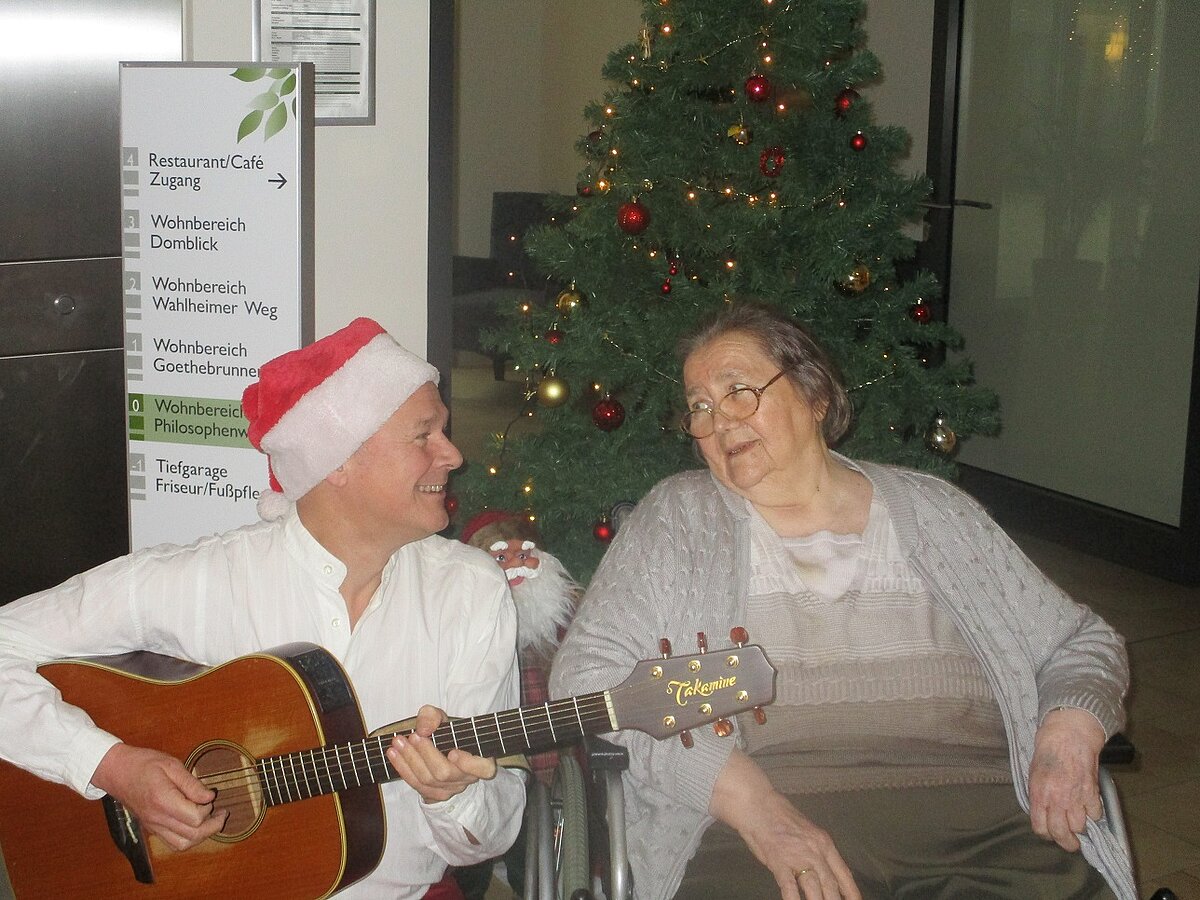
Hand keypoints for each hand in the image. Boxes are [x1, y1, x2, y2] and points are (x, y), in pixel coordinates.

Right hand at [90, 742, 227, 850]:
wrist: (116, 771)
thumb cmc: (143, 764)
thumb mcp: (171, 765)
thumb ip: (192, 783)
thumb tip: (209, 797)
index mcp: (163, 801)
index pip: (195, 818)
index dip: (208, 809)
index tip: (211, 795)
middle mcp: (157, 818)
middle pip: (192, 836)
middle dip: (212, 826)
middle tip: (222, 813)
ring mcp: (153, 826)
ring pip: (182, 844)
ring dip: (201, 836)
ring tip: (211, 821)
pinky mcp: (152, 827)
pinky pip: (172, 842)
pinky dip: (187, 838)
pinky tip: (195, 825)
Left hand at [386, 704, 497, 804]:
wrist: (438, 747)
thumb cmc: (446, 731)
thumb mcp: (442, 718)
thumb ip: (433, 716)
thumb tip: (424, 729)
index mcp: (480, 759)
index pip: (483, 768)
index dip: (469, 764)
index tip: (453, 753)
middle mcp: (467, 778)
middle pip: (445, 773)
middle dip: (426, 754)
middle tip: (413, 736)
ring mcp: (450, 789)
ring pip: (428, 780)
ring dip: (410, 759)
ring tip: (398, 742)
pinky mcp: (434, 795)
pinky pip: (416, 785)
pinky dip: (402, 768)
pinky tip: (392, 754)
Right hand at [711, 750, 860, 899]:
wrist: (757, 804)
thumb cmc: (779, 815)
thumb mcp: (807, 831)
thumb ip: (816, 850)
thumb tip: (824, 871)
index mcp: (824, 843)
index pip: (843, 873)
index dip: (851, 892)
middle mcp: (815, 851)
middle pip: (831, 884)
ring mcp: (797, 856)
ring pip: (814, 887)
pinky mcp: (779, 861)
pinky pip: (789, 886)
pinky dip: (794, 899)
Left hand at [1028, 707, 1106, 851]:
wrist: (1069, 733)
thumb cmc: (1048, 749)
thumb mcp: (1034, 772)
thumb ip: (1038, 794)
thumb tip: (1041, 811)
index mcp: (1039, 793)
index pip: (1040, 827)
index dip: (1045, 833)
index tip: (1050, 832)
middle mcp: (1057, 799)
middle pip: (1062, 833)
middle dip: (1066, 842)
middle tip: (1070, 842)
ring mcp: (1076, 796)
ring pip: (1080, 826)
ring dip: (1080, 826)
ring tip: (1078, 821)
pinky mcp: (1092, 792)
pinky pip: (1095, 813)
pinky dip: (1093, 813)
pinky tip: (1089, 806)